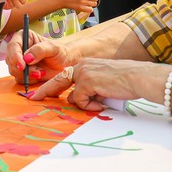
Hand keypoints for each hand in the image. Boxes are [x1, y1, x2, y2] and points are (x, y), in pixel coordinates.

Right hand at [6, 36, 76, 85]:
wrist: (65, 63)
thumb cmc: (60, 52)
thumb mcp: (53, 48)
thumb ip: (40, 50)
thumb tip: (27, 58)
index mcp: (24, 37)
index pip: (13, 46)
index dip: (15, 56)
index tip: (23, 66)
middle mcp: (19, 49)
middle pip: (11, 60)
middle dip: (22, 69)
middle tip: (37, 73)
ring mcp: (20, 61)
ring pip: (14, 71)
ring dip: (27, 75)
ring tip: (41, 73)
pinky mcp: (22, 73)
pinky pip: (19, 79)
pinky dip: (29, 80)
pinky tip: (40, 76)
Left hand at [30, 58, 169, 110]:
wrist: (138, 77)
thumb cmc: (126, 82)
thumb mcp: (102, 84)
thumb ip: (87, 89)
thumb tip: (74, 100)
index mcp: (85, 65)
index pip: (64, 76)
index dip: (51, 86)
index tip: (38, 93)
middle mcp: (82, 66)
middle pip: (58, 81)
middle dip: (45, 91)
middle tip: (33, 99)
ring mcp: (83, 73)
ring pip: (74, 96)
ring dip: (87, 103)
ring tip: (103, 100)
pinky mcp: (86, 81)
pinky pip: (81, 101)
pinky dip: (91, 106)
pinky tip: (103, 102)